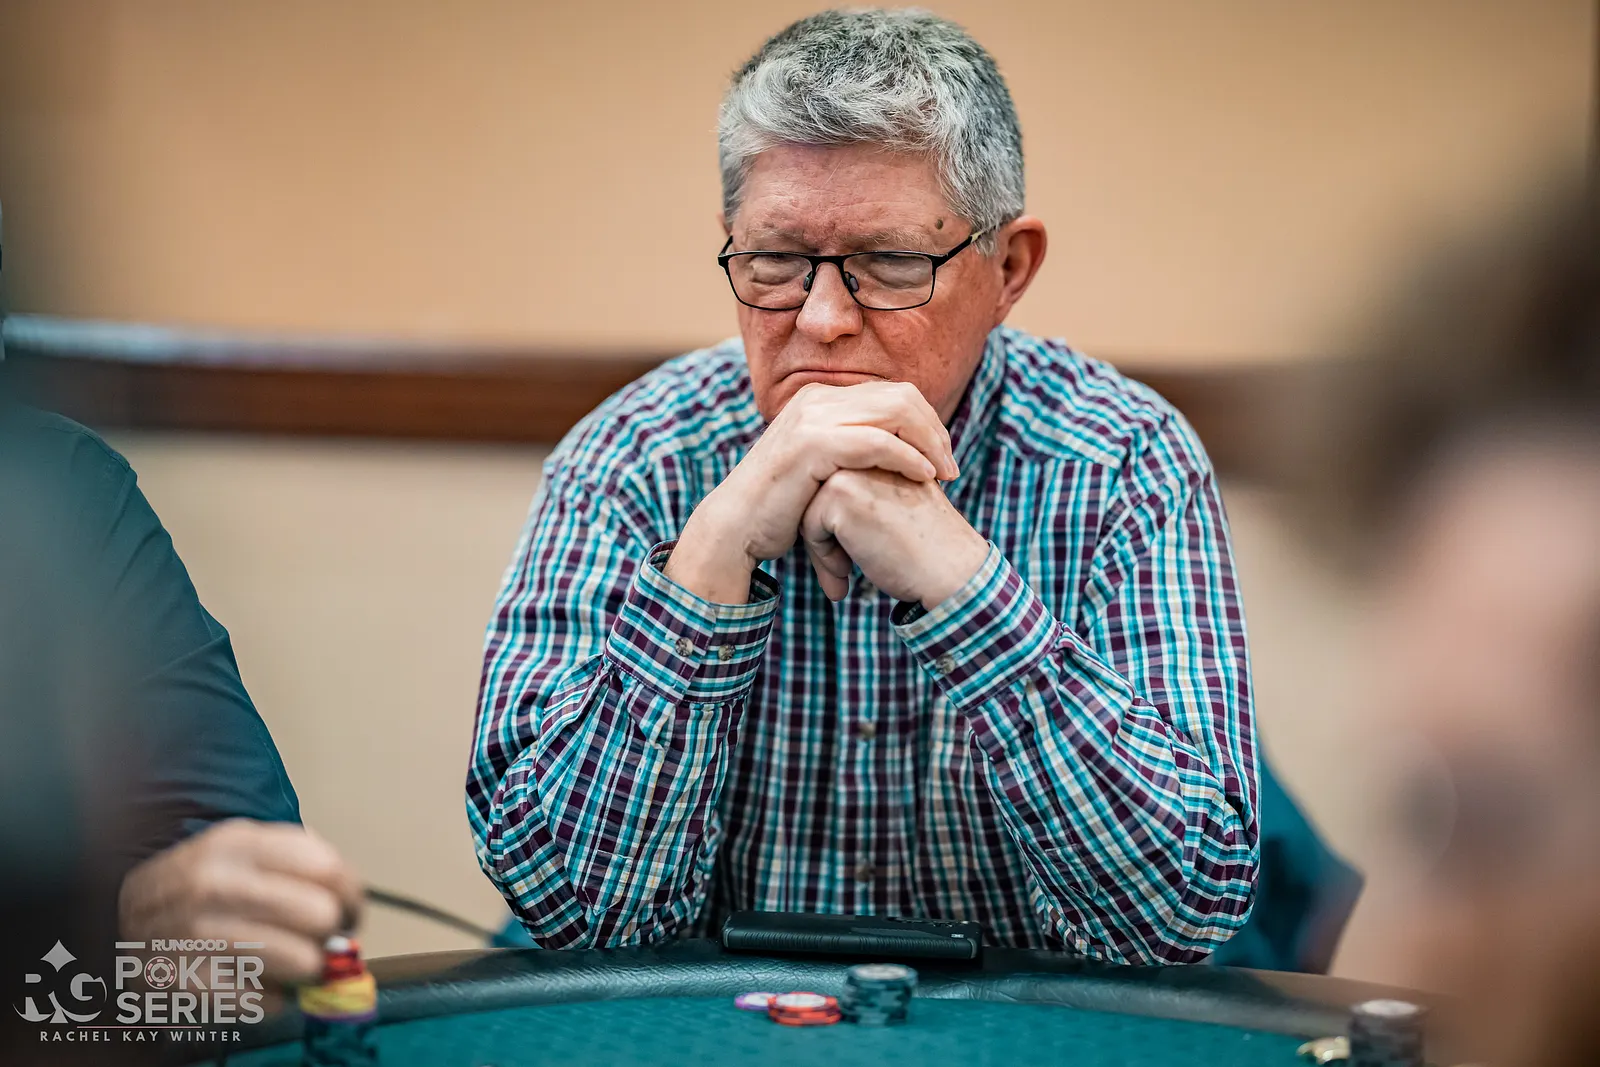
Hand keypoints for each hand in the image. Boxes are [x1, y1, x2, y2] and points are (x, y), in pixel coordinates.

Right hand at [118, 819, 362, 986]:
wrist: (114, 915)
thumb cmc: (195, 881)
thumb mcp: (238, 845)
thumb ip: (296, 855)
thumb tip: (350, 895)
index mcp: (237, 842)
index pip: (328, 869)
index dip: (352, 895)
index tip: (351, 909)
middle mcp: (216, 884)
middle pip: (321, 917)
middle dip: (332, 931)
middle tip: (322, 936)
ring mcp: (199, 935)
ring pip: (303, 963)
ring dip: (307, 967)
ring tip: (291, 959)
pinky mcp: (188, 982)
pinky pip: (270, 1000)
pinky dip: (273, 996)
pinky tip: (256, 979)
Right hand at [665, 381, 958, 603]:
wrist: (737, 527)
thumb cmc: (781, 507)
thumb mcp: (820, 468)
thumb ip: (850, 450)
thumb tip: (892, 450)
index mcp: (820, 398)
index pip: (893, 393)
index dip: (927, 422)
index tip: (942, 457)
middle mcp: (817, 398)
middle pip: (901, 396)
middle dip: (935, 430)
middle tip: (951, 468)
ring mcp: (813, 418)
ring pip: (895, 412)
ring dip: (929, 443)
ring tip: (945, 474)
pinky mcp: (812, 445)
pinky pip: (877, 442)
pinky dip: (908, 457)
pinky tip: (924, 478)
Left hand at [799, 467, 989, 606]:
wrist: (950, 568)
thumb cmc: (927, 543)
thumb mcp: (896, 500)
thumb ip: (865, 490)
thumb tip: (817, 509)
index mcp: (881, 446)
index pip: (834, 479)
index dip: (837, 521)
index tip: (854, 553)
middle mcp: (865, 448)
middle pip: (816, 490)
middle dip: (823, 533)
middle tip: (841, 570)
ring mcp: (852, 466)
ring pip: (808, 506)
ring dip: (821, 545)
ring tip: (843, 572)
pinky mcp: (841, 491)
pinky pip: (808, 524)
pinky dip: (823, 553)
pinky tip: (846, 570)